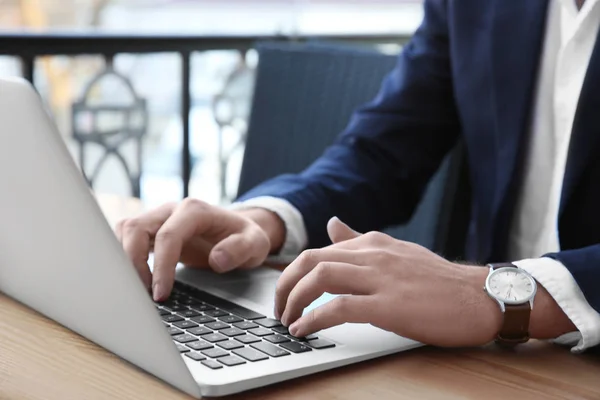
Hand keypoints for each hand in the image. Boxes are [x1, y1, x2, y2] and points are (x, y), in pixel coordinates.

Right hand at [116, 198, 284, 300]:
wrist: (237, 231)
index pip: (168, 235)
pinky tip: (132, 281)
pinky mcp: (151, 230)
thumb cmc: (244, 237)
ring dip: (123, 259)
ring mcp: (158, 218)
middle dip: (132, 263)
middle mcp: (172, 210)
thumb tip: (217, 259)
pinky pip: (126, 238)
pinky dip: (122, 257)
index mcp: (195, 211)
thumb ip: (240, 249)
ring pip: (125, 230)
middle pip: (135, 228)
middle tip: (142, 295)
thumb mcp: (255, 243)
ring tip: (135, 290)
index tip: (161, 294)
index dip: (161, 266)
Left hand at [275, 217, 501, 346]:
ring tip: (286, 320)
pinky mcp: (389, 305)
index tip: (286, 292)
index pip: (319, 250)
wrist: (481, 296)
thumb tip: (332, 224)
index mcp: (372, 243)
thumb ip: (360, 240)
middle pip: (311, 260)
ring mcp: (381, 278)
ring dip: (294, 300)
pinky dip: (315, 318)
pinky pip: (340, 307)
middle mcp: (373, 254)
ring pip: (321, 278)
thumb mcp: (396, 251)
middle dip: (285, 284)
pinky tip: (304, 330)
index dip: (294, 272)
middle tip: (278, 308)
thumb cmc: (440, 280)